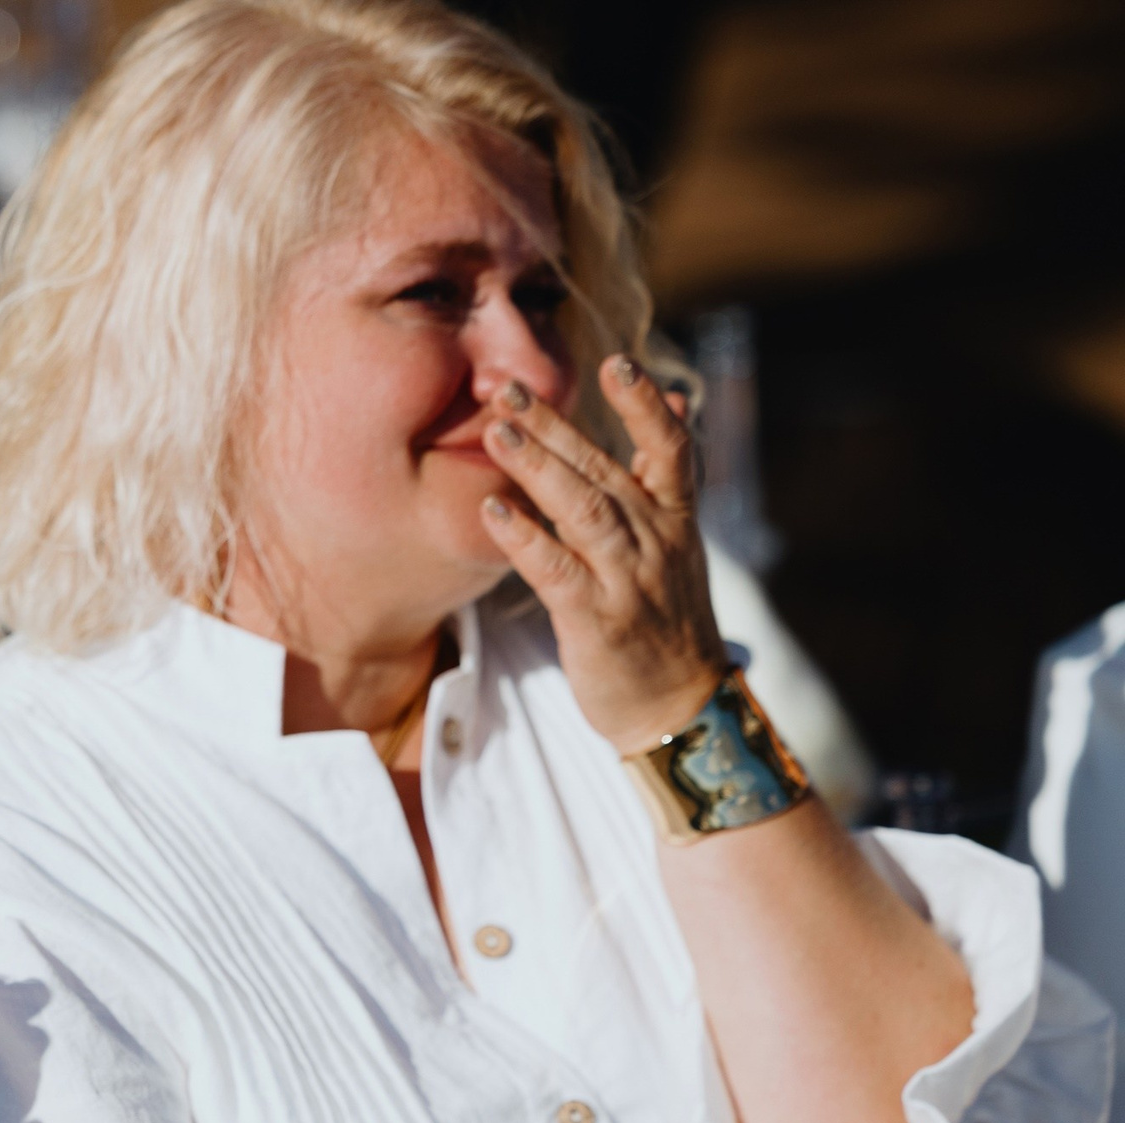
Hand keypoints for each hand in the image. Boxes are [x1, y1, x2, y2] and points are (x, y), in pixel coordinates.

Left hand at [479, 355, 725, 752]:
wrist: (680, 708)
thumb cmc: (664, 619)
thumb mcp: (677, 541)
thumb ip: (665, 474)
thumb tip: (677, 397)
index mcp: (675, 519)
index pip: (670, 448)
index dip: (645, 405)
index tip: (618, 362)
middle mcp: (656, 541)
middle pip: (605, 469)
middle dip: (556, 425)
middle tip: (508, 386)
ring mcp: (628, 580)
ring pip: (583, 510)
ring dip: (538, 467)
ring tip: (496, 431)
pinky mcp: (596, 620)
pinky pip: (557, 571)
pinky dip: (525, 539)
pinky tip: (493, 512)